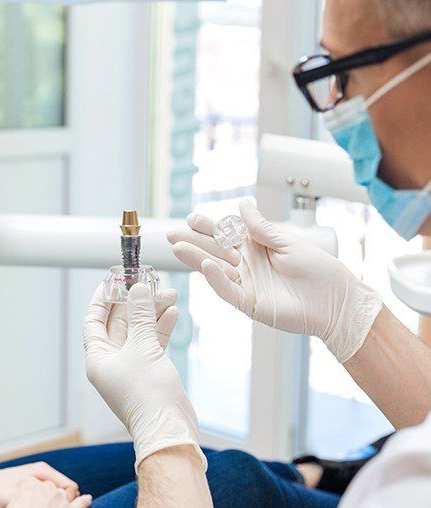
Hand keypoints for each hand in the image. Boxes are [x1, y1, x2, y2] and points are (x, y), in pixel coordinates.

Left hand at [83, 284, 204, 469]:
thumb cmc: (148, 393)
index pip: (94, 321)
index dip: (103, 299)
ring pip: (139, 331)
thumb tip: (138, 289)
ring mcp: (132, 368)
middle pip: (119, 323)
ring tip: (168, 293)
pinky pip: (152, 343)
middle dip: (135, 302)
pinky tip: (172, 312)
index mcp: (98, 358)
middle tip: (148, 282)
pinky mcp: (150, 372)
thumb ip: (140, 315)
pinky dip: (161, 328)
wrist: (170, 429)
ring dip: (152, 312)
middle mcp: (111, 362)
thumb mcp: (142, 347)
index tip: (113, 280)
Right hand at [167, 198, 381, 362]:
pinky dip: (216, 278)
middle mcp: (246, 265)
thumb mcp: (287, 241)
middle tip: (171, 233)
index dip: (208, 226)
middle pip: (213, 250)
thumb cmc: (318, 270)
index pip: (225, 234)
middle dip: (192, 241)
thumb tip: (243, 204)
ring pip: (215, 269)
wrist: (336, 301)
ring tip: (178, 247)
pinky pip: (228, 289)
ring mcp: (246, 284)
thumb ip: (261, 227)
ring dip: (197, 258)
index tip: (192, 217)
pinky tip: (208, 266)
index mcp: (255, 246)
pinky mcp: (249, 303)